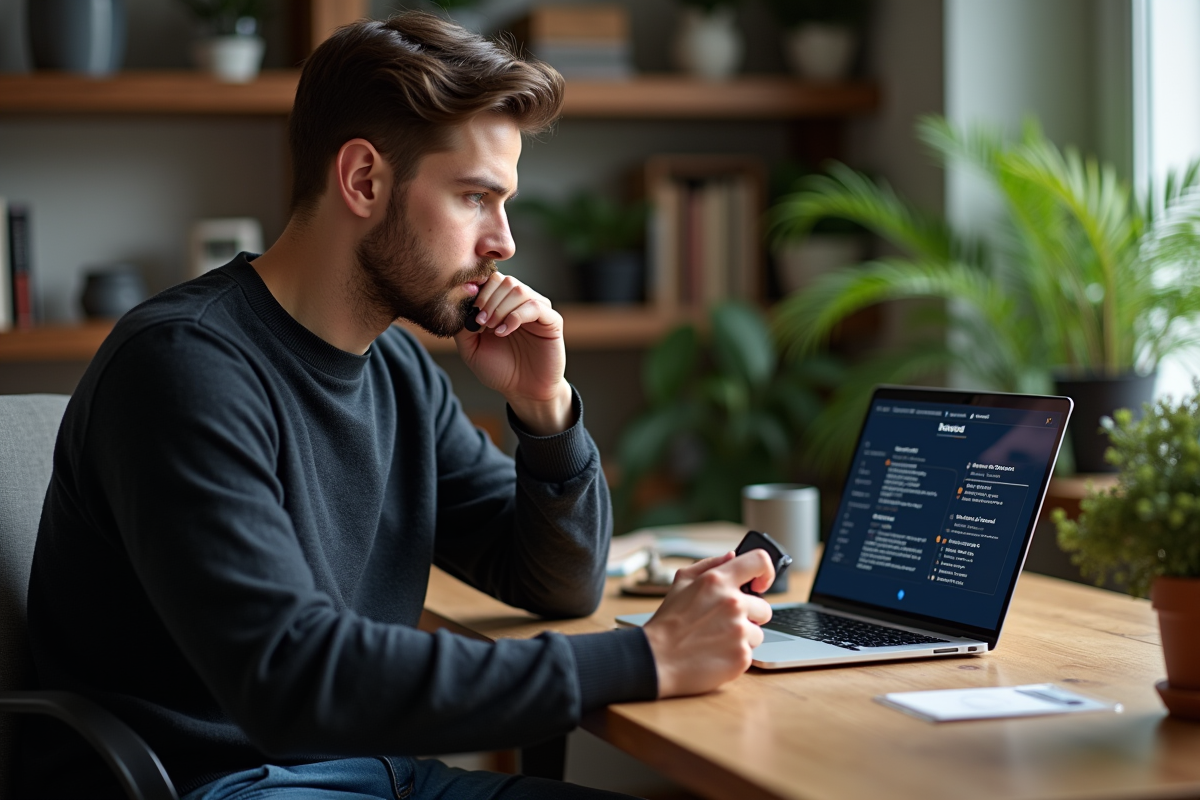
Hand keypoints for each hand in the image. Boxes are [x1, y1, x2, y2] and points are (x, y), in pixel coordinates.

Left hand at [453, 272, 571, 434]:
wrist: (523, 391)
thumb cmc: (499, 369)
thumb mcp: (471, 348)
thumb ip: (463, 324)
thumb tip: (461, 297)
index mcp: (502, 303)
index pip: (491, 279)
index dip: (478, 290)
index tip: (471, 311)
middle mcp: (521, 302)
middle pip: (504, 280)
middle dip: (488, 299)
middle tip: (480, 322)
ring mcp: (537, 309)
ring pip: (518, 290)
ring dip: (500, 308)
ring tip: (492, 329)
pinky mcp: (552, 321)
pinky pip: (535, 306)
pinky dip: (515, 316)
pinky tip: (504, 332)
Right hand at [642, 550, 774, 698]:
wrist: (657, 659)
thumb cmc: (668, 621)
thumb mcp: (681, 582)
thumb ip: (709, 564)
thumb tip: (732, 556)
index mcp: (718, 581)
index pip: (759, 561)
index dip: (766, 571)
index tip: (760, 584)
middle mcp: (733, 603)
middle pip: (764, 607)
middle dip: (749, 615)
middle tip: (724, 623)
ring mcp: (739, 631)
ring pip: (757, 632)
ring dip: (742, 637)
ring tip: (716, 639)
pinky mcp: (742, 656)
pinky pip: (750, 652)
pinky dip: (735, 654)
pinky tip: (716, 653)